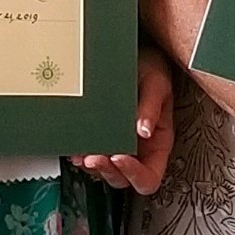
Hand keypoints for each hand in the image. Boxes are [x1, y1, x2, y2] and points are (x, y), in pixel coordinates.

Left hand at [71, 47, 174, 195]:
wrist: (133, 55)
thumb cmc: (150, 68)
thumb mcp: (157, 82)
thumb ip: (152, 105)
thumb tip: (143, 130)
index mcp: (158, 143)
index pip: (150, 176)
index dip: (135, 174)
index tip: (120, 156)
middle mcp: (140, 150)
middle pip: (124, 179)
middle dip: (107, 171)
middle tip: (94, 157)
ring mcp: (120, 146)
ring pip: (105, 172)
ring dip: (92, 167)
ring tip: (82, 154)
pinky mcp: (102, 139)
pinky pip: (92, 158)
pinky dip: (82, 157)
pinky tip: (76, 148)